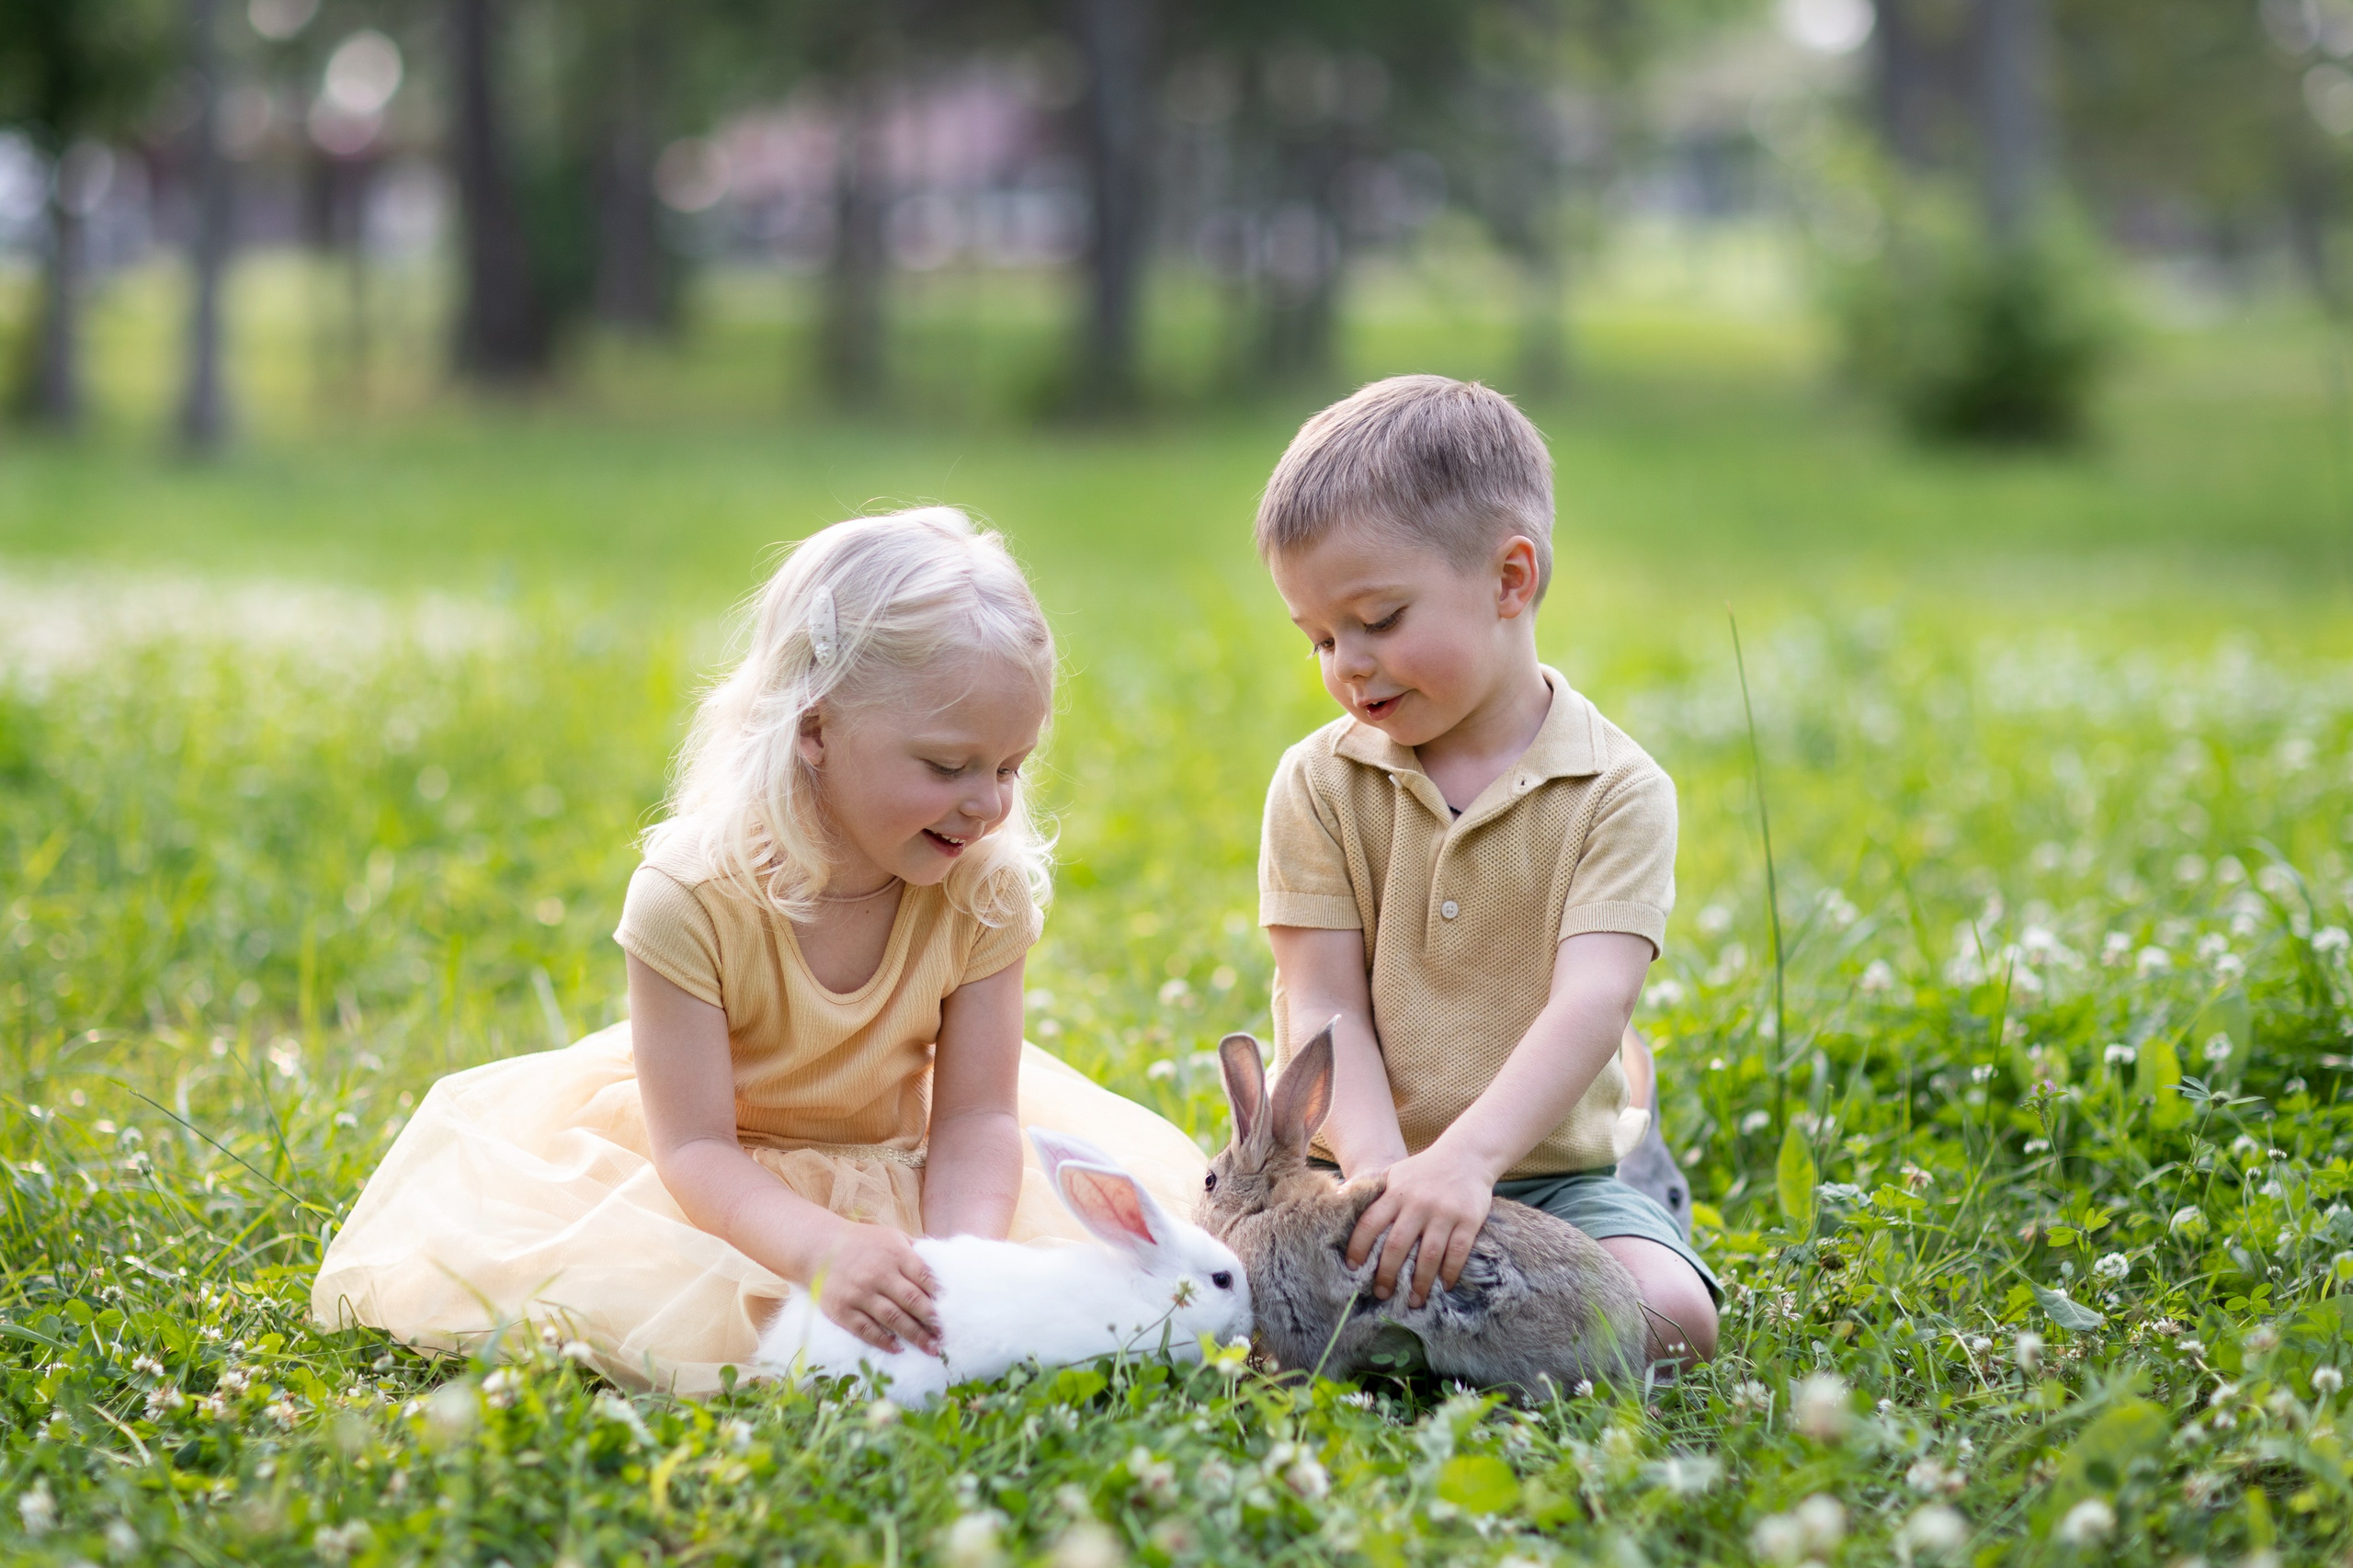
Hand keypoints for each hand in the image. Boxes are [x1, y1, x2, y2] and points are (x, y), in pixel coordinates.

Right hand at [812, 1221, 941, 1355]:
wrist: (819, 1247)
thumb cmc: (863, 1243)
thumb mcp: (891, 1237)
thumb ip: (915, 1252)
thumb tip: (942, 1267)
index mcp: (895, 1254)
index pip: (925, 1278)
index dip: (940, 1297)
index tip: (953, 1311)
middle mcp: (879, 1274)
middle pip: (913, 1301)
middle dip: (932, 1321)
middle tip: (946, 1336)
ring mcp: (860, 1293)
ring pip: (893, 1319)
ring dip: (914, 1335)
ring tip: (931, 1348)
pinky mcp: (843, 1309)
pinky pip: (866, 1329)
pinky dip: (883, 1341)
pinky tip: (898, 1349)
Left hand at [1346, 1145, 1495, 1307]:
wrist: (1466, 1156)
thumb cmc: (1424, 1170)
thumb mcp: (1394, 1172)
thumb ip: (1369, 1187)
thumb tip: (1336, 1197)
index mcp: (1396, 1193)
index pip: (1370, 1223)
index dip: (1358, 1247)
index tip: (1353, 1268)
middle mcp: (1418, 1203)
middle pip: (1397, 1245)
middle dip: (1387, 1274)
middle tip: (1382, 1293)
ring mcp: (1444, 1213)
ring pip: (1429, 1255)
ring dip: (1420, 1282)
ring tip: (1414, 1301)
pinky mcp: (1469, 1220)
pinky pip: (1458, 1252)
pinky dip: (1450, 1272)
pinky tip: (1444, 1286)